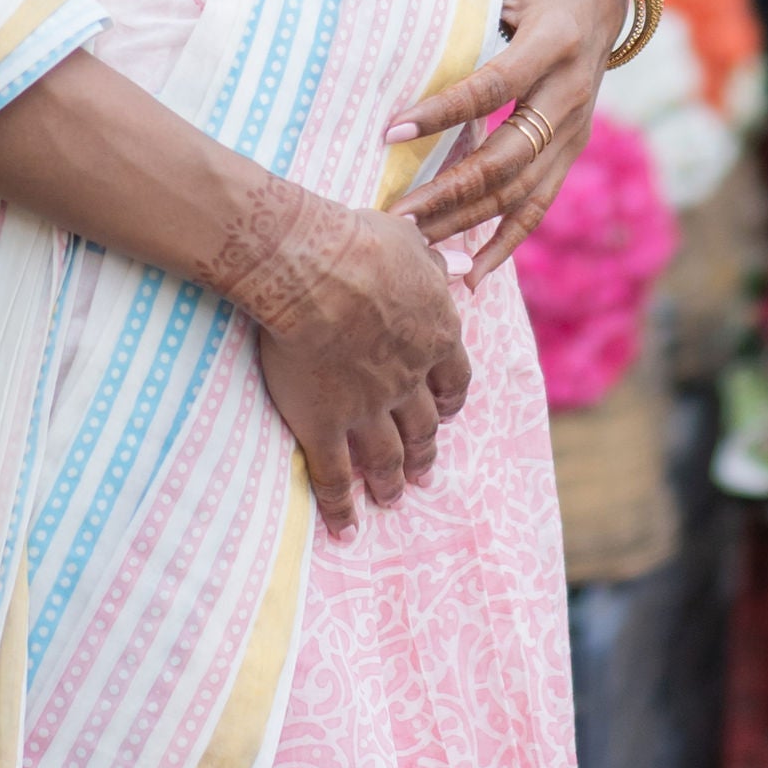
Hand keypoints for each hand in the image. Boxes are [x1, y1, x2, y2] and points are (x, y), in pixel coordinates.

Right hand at [216, 178, 471, 539]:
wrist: (313, 268)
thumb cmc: (361, 242)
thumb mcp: (410, 239)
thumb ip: (427, 260)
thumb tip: (445, 261)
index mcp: (435, 336)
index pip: (453, 380)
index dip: (448, 401)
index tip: (445, 413)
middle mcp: (408, 381)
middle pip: (422, 427)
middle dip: (425, 453)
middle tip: (425, 475)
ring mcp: (367, 409)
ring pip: (386, 457)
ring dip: (392, 481)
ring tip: (392, 498)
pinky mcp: (324, 425)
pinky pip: (335, 476)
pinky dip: (342, 507)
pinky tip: (345, 529)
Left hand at [385, 0, 626, 283]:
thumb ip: (464, 7)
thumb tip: (394, 38)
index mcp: (555, 41)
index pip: (494, 86)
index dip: (444, 111)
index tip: (391, 131)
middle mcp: (572, 93)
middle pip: (508, 156)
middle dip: (449, 191)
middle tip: (395, 214)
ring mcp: (575, 130)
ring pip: (521, 191)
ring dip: (467, 222)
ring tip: (414, 244)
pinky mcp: (571, 151)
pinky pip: (538, 205)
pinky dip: (505, 243)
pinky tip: (471, 275)